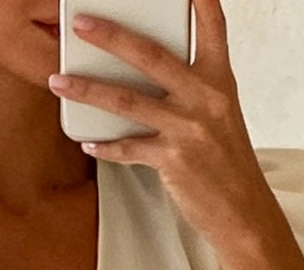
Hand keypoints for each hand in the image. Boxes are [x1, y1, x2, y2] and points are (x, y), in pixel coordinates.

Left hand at [49, 0, 273, 254]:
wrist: (244, 212)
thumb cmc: (228, 162)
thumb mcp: (221, 112)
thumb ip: (192, 86)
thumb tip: (150, 69)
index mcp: (219, 78)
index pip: (211, 23)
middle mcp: (204, 96)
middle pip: (150, 54)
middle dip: (110, 35)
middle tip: (80, 24)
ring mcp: (188, 128)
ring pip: (127, 100)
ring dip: (88, 89)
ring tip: (59, 80)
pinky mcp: (173, 160)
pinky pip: (128, 148)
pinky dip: (105, 146)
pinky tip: (88, 141)